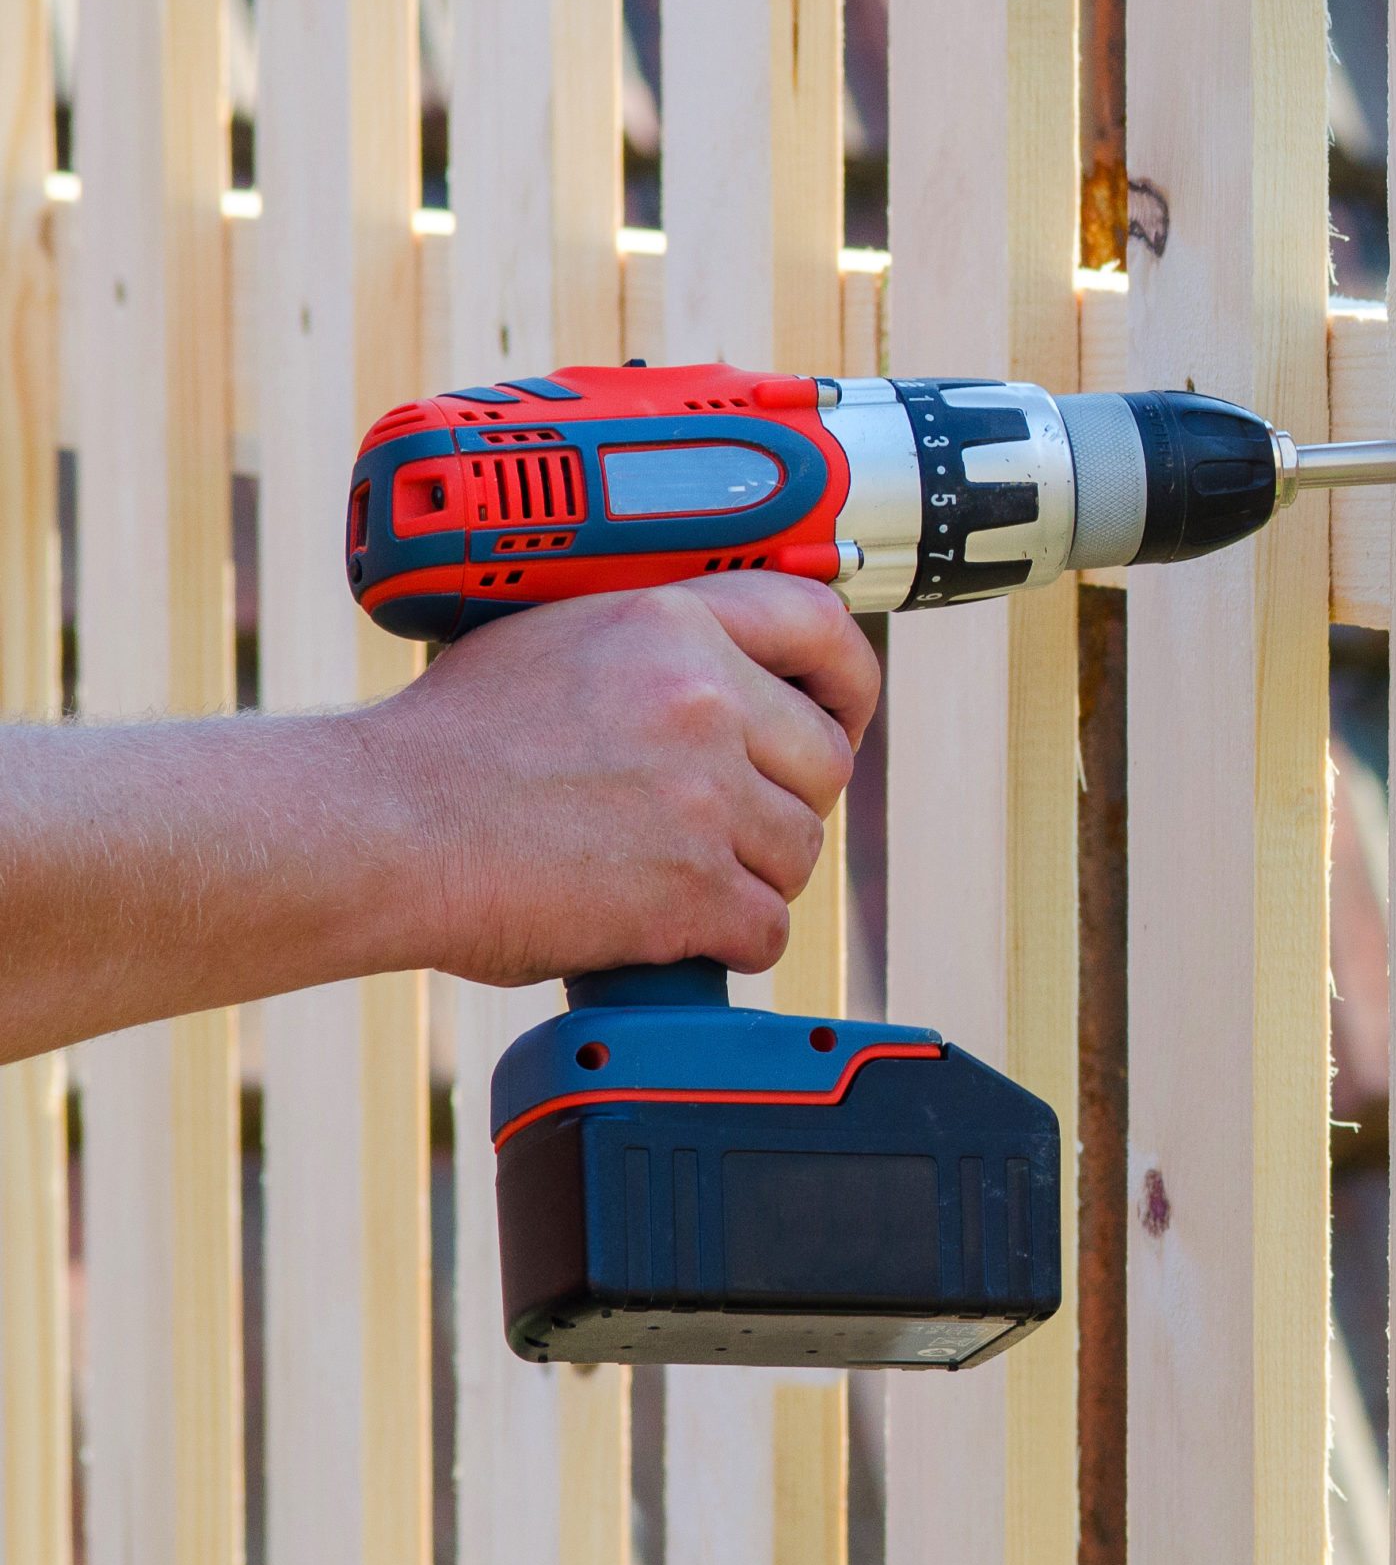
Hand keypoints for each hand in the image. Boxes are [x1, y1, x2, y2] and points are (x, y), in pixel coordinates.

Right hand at [363, 574, 879, 987]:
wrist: (378, 826)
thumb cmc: (448, 743)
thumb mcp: (563, 636)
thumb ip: (662, 647)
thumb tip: (736, 675)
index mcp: (676, 622)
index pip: (822, 629)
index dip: (848, 681)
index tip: (842, 715)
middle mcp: (704, 699)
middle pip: (825, 761)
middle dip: (787, 800)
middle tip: (731, 824)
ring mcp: (702, 796)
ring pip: (799, 851)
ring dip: (752, 875)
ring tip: (677, 877)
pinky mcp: (689, 888)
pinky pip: (766, 927)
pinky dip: (728, 941)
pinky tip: (674, 931)